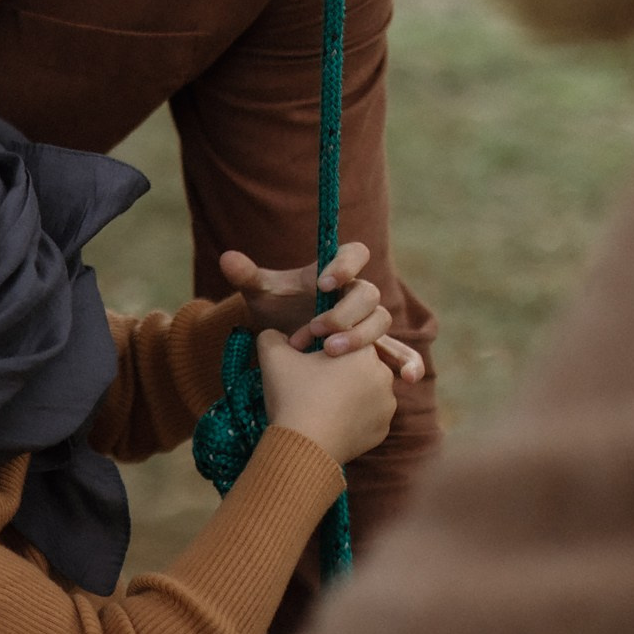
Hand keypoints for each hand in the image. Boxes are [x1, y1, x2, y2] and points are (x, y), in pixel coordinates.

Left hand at [220, 243, 425, 381]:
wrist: (284, 340)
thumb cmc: (276, 308)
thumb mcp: (260, 293)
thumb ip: (247, 275)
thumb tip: (226, 258)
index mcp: (334, 272)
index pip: (354, 254)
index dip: (344, 265)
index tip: (324, 283)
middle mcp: (355, 294)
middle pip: (367, 294)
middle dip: (343, 313)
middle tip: (316, 332)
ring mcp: (367, 322)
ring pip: (380, 321)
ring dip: (360, 337)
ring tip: (330, 352)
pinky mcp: (374, 349)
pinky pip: (400, 353)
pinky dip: (406, 363)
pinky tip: (405, 379)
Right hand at [255, 325, 398, 465]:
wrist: (304, 447)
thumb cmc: (292, 396)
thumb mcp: (272, 356)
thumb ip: (273, 336)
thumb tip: (278, 336)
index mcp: (364, 351)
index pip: (342, 339)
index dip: (317, 345)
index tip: (297, 356)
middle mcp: (384, 375)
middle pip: (354, 364)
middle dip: (334, 369)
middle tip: (306, 381)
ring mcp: (386, 405)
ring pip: (362, 390)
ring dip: (343, 392)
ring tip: (316, 403)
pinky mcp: (382, 430)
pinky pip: (365, 416)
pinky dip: (349, 417)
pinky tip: (327, 421)